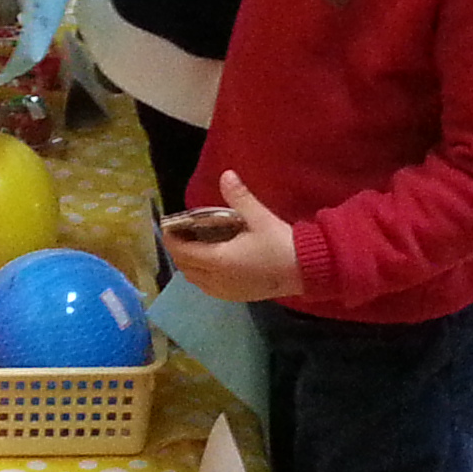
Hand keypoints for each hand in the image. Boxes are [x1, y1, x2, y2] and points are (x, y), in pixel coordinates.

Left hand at [158, 172, 302, 301]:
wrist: (304, 271)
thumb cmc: (280, 244)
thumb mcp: (259, 217)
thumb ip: (239, 197)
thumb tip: (226, 174)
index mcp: (218, 260)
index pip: (184, 252)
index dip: (172, 240)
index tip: (167, 227)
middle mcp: (216, 279)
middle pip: (186, 267)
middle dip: (179, 251)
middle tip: (180, 233)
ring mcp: (226, 291)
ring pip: (195, 280)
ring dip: (189, 265)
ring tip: (194, 246)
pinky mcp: (236, 296)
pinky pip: (208, 287)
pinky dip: (201, 275)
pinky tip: (210, 263)